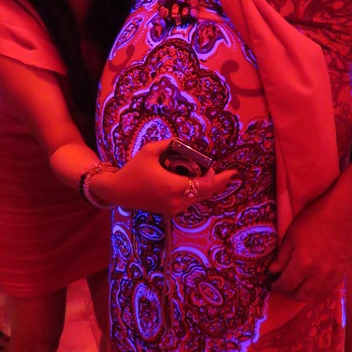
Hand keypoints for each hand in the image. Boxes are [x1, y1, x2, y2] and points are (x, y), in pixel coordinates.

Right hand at [91, 139, 236, 214]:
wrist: (117, 192)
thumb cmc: (133, 170)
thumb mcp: (149, 151)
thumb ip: (169, 144)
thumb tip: (183, 141)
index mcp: (174, 187)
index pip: (204, 184)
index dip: (213, 175)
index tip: (212, 164)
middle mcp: (177, 201)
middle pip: (206, 193)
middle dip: (221, 183)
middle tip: (234, 174)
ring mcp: (174, 208)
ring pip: (199, 199)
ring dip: (210, 188)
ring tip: (224, 179)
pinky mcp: (170, 211)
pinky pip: (190, 201)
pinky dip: (199, 192)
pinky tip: (203, 185)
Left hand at [269, 187, 351, 300]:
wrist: (347, 213)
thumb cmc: (316, 218)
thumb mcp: (293, 234)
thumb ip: (282, 256)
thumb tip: (273, 270)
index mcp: (303, 263)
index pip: (287, 285)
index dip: (278, 287)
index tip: (273, 284)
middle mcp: (318, 274)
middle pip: (301, 295)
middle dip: (289, 294)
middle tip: (283, 288)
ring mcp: (333, 274)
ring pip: (316, 295)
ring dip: (304, 294)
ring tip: (297, 286)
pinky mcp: (343, 271)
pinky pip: (328, 289)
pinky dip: (317, 290)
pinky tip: (312, 283)